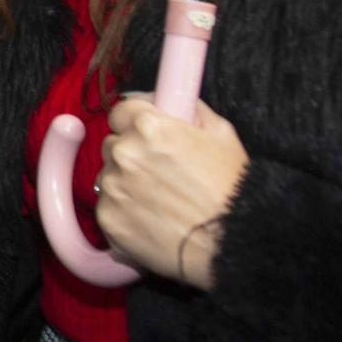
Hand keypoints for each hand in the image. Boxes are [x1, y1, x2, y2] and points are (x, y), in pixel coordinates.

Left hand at [98, 94, 248, 289]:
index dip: (134, 123)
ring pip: (109, 177)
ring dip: (126, 184)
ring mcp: (113, 187)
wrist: (234, 243)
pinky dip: (124, 213)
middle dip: (132, 155)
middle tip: (161, 173)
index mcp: (149, 126)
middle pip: (113, 145)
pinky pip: (108, 208)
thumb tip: (170, 99)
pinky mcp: (109, 219)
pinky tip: (153, 220)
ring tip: (161, 201)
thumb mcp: (222, 135)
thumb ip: (190, 110)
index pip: (120, 111)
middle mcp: (125, 153)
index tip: (144, 135)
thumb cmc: (233, 189)